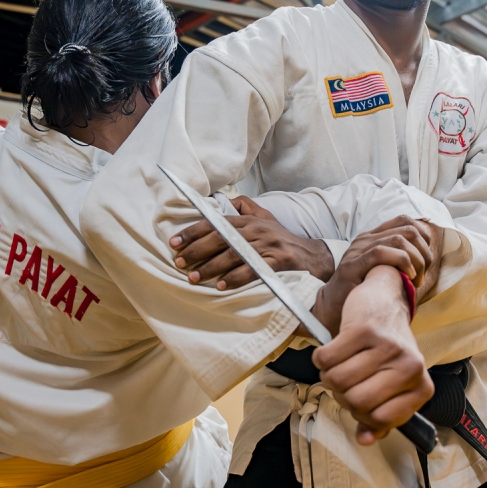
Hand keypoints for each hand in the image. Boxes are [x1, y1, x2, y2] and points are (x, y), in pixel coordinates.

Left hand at [169, 195, 333, 288]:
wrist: (313, 256)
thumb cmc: (281, 239)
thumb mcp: (264, 218)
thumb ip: (244, 208)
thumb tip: (221, 201)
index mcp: (248, 221)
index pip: (215, 223)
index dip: (192, 232)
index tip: (174, 242)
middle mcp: (256, 231)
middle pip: (220, 239)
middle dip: (196, 251)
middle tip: (179, 263)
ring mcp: (267, 246)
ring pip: (233, 255)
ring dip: (211, 267)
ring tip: (194, 278)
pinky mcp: (278, 263)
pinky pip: (253, 271)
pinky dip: (235, 278)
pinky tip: (221, 286)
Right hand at [310, 215, 439, 334]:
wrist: (332, 307)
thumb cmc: (361, 290)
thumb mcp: (383, 270)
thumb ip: (398, 260)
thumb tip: (426, 256)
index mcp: (373, 237)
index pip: (404, 220)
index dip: (423, 235)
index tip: (428, 257)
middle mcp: (365, 239)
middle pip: (407, 230)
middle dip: (423, 251)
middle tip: (424, 272)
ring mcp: (358, 250)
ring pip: (398, 240)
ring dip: (416, 259)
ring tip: (417, 278)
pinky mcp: (352, 264)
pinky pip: (381, 253)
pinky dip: (401, 262)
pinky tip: (408, 277)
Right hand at [313, 267, 433, 444]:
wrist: (387, 301)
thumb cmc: (388, 348)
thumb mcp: (393, 384)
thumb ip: (380, 416)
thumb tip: (363, 440)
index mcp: (421, 387)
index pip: (379, 420)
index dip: (359, 414)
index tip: (357, 401)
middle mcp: (410, 366)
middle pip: (356, 401)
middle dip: (340, 395)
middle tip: (343, 381)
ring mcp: (387, 346)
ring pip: (338, 381)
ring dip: (328, 376)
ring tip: (337, 365)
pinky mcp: (364, 329)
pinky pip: (326, 359)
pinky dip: (320, 359)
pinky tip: (331, 351)